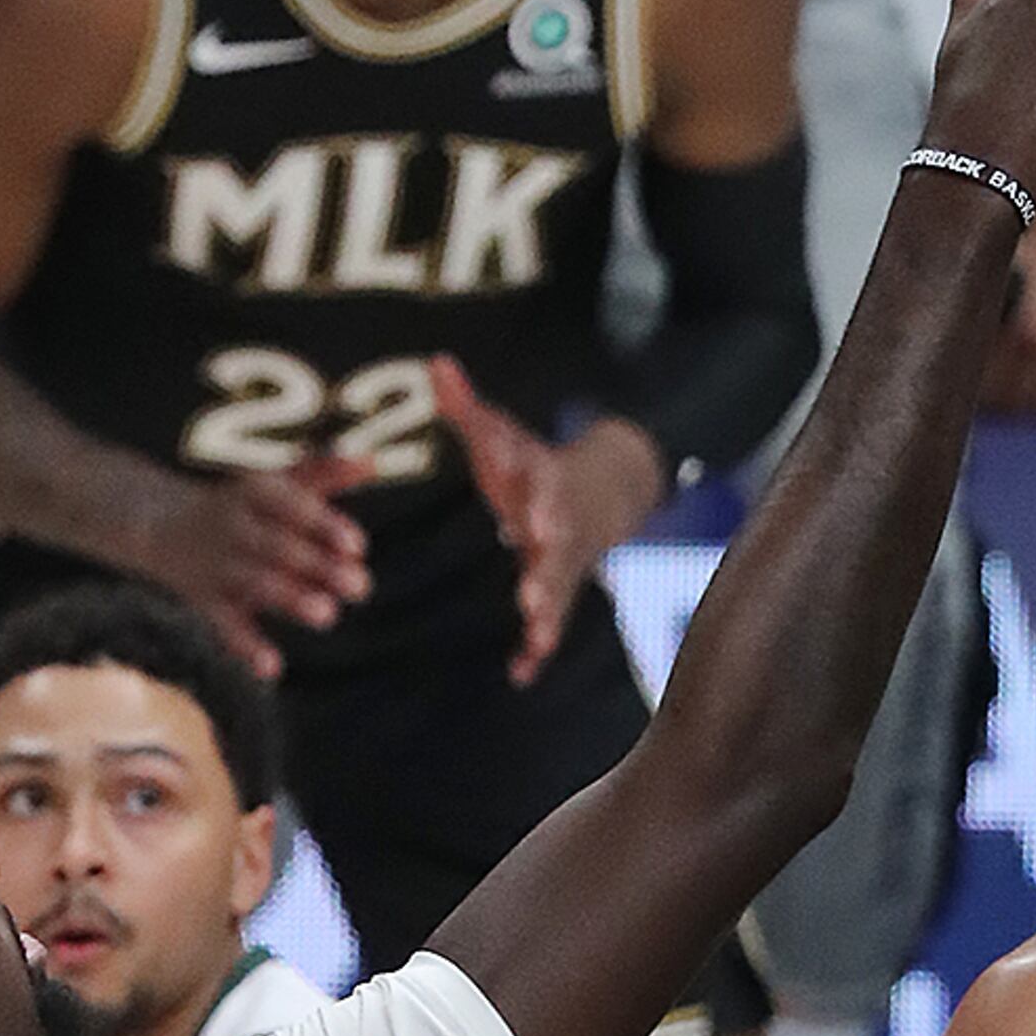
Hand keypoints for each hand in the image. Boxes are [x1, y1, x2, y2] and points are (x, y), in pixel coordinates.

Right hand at [146, 459, 372, 675]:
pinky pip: (224, 624)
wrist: (158, 523)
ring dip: (291, 598)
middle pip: (279, 546)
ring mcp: (219, 565)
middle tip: (360, 587)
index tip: (358, 546)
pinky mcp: (205, 600)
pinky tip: (272, 668)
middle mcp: (235, 527)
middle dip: (318, 565)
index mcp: (255, 494)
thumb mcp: (275, 483)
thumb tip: (374, 461)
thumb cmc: (239, 505)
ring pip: (256, 583)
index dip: (323, 524)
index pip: (291, 506)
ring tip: (327, 615)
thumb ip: (323, 472)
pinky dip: (245, 646)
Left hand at [433, 361, 665, 681]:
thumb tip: (436, 361)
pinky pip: (551, 626)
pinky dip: (538, 651)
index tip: (530, 516)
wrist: (599, 496)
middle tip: (532, 589)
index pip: (540, 487)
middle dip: (547, 567)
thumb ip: (467, 407)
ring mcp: (562, 562)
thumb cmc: (529, 467)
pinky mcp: (558, 593)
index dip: (537, 502)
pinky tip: (520, 674)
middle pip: (556, 548)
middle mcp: (557, 525)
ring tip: (535, 634)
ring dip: (547, 613)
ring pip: (558, 591)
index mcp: (542, 482)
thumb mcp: (502, 435)